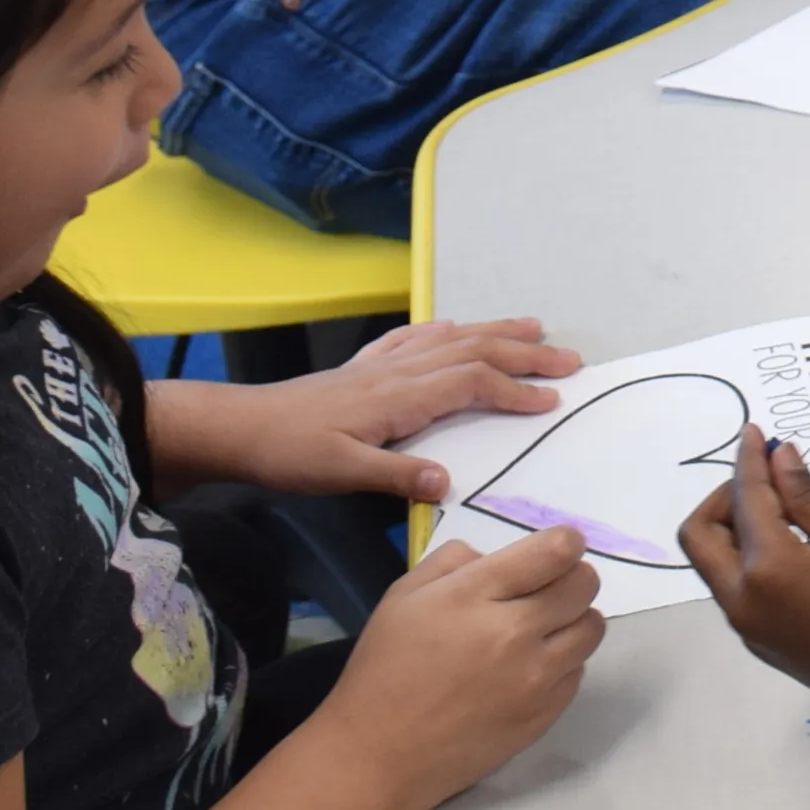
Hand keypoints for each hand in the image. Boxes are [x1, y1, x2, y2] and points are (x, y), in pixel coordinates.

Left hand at [202, 319, 579, 501]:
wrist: (240, 428)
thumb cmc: (289, 453)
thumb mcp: (339, 473)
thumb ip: (394, 476)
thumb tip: (448, 482)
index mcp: (399, 397)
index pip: (470, 384)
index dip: (514, 389)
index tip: (551, 400)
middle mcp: (397, 372)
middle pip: (472, 352)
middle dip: (523, 353)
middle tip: (568, 359)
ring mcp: (381, 365)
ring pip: (450, 338)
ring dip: (494, 332)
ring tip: (532, 327)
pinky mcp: (363, 368)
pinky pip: (414, 337)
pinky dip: (443, 330)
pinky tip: (452, 327)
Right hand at [329, 524, 603, 809]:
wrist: (378, 756)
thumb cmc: (384, 670)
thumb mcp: (403, 595)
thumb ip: (454, 561)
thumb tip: (498, 559)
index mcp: (475, 596)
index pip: (555, 552)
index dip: (565, 542)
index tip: (558, 547)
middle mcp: (514, 634)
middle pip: (584, 586)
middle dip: (572, 577)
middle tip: (547, 588)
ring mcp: (534, 680)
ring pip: (592, 629)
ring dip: (574, 620)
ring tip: (542, 629)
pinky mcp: (543, 717)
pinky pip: (578, 673)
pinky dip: (564, 662)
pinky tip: (530, 668)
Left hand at [680, 427, 809, 721]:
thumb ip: (808, 497)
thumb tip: (778, 459)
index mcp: (766, 570)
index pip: (745, 498)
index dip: (749, 459)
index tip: (755, 431)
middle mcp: (741, 601)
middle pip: (699, 536)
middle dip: (723, 498)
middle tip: (768, 480)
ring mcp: (748, 629)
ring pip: (714, 565)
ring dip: (734, 530)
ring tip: (787, 509)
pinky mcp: (763, 645)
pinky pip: (737, 590)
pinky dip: (750, 559)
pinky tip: (795, 548)